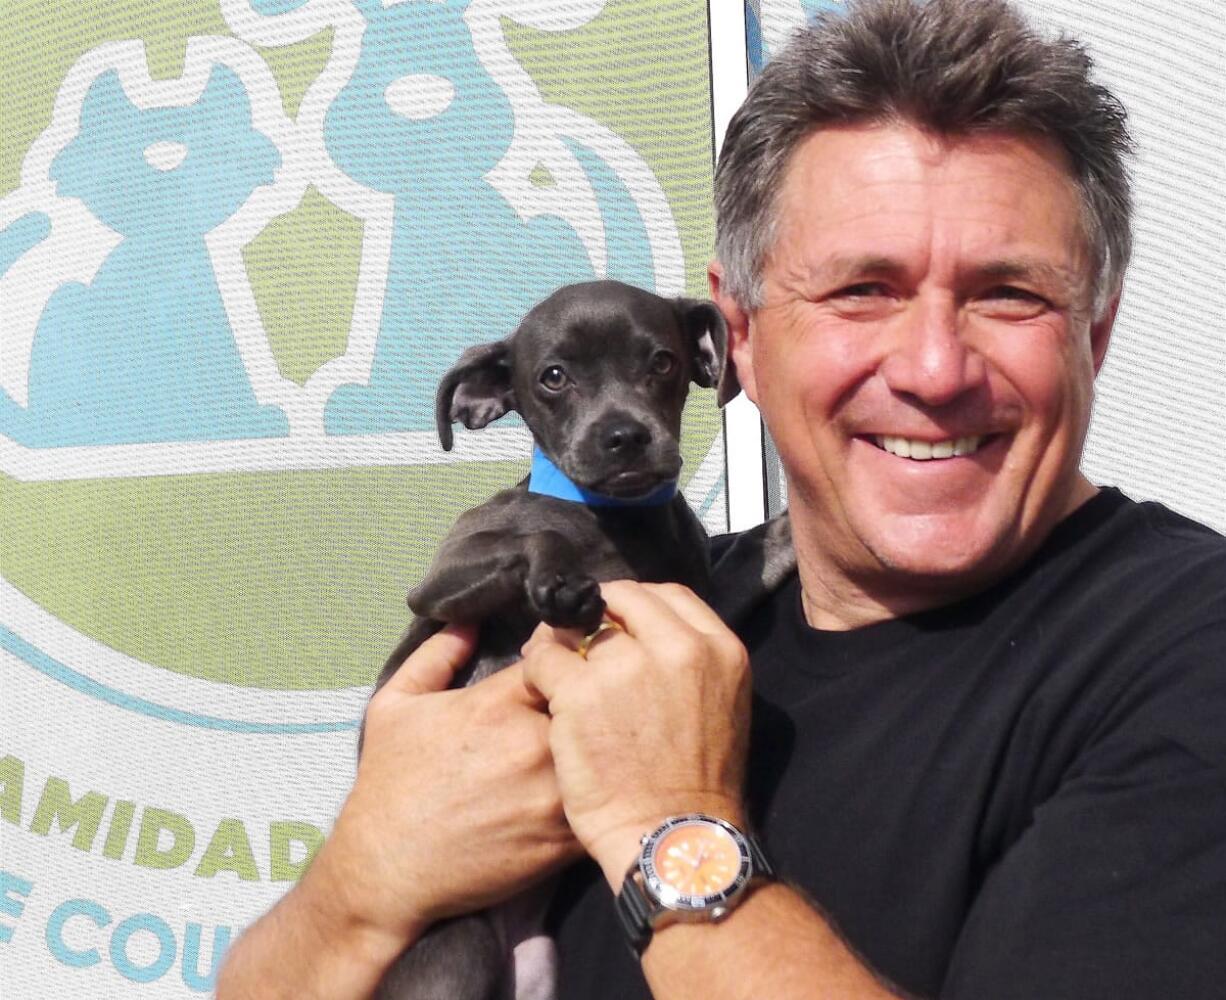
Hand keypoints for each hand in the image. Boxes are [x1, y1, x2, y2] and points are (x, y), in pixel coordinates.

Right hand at [317, 625, 582, 945]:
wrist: (387, 870)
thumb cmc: (388, 786)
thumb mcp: (395, 705)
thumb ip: (435, 656)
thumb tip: (467, 621)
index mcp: (498, 703)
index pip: (559, 659)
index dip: (562, 661)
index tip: (558, 670)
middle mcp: (533, 742)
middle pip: (591, 703)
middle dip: (591, 703)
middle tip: (586, 710)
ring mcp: (554, 792)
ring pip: (604, 753)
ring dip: (603, 748)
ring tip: (596, 749)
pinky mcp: (565, 837)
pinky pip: (604, 802)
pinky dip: (603, 793)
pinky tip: (591, 791)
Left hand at [520, 581, 751, 885]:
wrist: (673, 838)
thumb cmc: (699, 785)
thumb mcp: (720, 706)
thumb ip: (689, 663)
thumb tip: (645, 637)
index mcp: (719, 649)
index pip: (669, 596)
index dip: (636, 605)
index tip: (618, 622)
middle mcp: (677, 647)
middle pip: (623, 599)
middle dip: (597, 614)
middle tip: (579, 638)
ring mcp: (627, 667)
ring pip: (579, 627)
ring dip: (563, 642)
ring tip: (555, 667)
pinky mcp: (580, 692)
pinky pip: (543, 658)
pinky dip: (536, 669)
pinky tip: (539, 689)